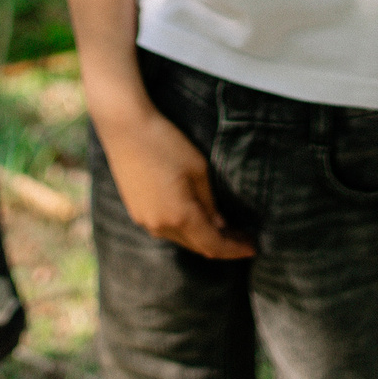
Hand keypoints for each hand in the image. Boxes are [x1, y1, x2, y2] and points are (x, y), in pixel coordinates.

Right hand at [97, 109, 255, 259]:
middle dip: (221, 245)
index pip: (213, 245)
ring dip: (201, 236)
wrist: (125, 128)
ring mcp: (145, 220)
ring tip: (222, 228)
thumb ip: (210, 202)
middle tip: (242, 237)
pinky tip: (194, 216)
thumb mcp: (199, 170)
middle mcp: (161, 226)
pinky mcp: (136, 212)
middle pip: (197, 246)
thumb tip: (219, 225)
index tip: (252, 248)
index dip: (235, 249)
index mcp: (180, 216)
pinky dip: (183, 228)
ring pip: (180, 238)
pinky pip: (165, 228)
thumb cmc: (165, 143)